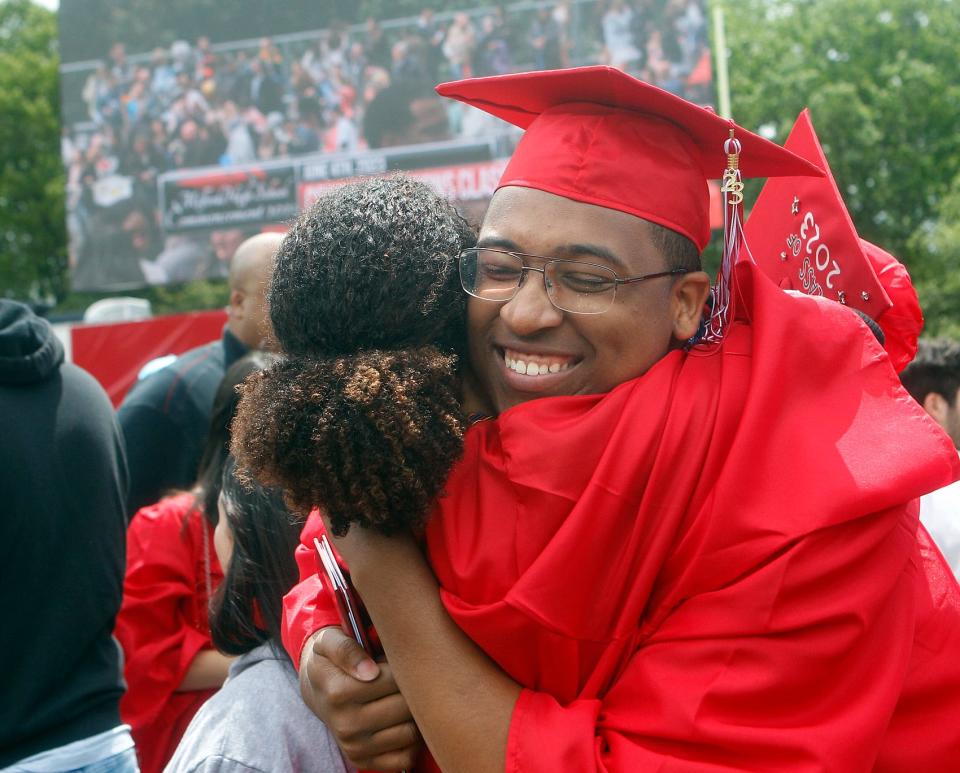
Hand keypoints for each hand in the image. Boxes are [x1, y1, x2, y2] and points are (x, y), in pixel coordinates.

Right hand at [300, 626, 421, 770]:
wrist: (316, 688)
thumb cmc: (329, 659)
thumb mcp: (329, 642)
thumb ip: (346, 649)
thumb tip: (369, 671)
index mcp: (338, 693)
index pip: (394, 680)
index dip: (403, 666)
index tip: (398, 661)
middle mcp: (346, 725)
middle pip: (405, 707)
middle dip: (412, 689)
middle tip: (404, 678)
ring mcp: (355, 747)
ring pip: (410, 733)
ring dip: (414, 715)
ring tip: (403, 698)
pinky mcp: (364, 762)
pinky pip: (405, 758)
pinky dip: (411, 741)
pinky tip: (402, 721)